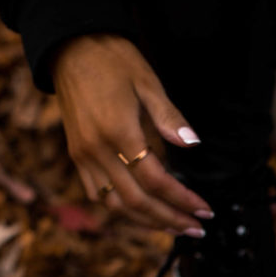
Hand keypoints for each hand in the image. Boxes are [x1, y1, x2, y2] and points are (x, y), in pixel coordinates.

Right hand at [51, 33, 211, 233]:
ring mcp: (84, 156)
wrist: (70, 46)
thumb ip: (170, 117)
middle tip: (196, 230)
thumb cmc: (113, 60)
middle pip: (137, 202)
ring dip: (148, 222)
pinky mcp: (77, 156)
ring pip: (116, 206)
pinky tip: (144, 214)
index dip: (182, 200)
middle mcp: (97, 150)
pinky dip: (123, 210)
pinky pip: (98, 195)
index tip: (204, 211)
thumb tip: (193, 144)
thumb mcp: (148, 82)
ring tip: (174, 227)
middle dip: (170, 220)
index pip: (156, 181)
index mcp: (118, 131)